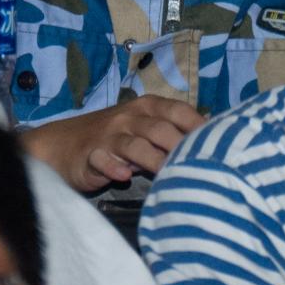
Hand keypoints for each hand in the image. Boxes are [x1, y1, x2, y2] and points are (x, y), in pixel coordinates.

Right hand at [30, 94, 204, 189]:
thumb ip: (172, 132)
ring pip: (135, 146)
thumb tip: (212, 139)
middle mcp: (130, 117)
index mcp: (147, 107)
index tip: (220, 143)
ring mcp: (109, 136)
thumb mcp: (144, 129)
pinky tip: (124, 176)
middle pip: (160, 129)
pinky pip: (102, 160)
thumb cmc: (114, 137)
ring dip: (154, 160)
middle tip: (200, 166)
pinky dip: (113, 167)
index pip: (178, 111)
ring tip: (171, 175)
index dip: (198, 126)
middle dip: (181, 146)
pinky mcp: (90, 156)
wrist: (63, 145)